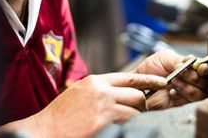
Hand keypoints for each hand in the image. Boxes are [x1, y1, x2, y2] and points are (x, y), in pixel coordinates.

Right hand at [31, 72, 166, 137]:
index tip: (163, 82)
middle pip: (137, 94)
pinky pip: (126, 123)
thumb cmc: (60, 117)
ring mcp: (103, 107)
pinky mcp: (103, 122)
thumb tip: (118, 93)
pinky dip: (127, 127)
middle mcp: (102, 91)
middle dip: (142, 106)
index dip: (149, 79)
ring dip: (135, 119)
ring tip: (125, 125)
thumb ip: (99, 91)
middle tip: (139, 114)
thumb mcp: (79, 94)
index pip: (130, 76)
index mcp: (96, 81)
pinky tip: (119, 129)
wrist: (44, 131)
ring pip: (134, 111)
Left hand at [132, 49, 207, 109]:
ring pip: (201, 93)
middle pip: (207, 82)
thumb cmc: (150, 68)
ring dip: (188, 87)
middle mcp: (192, 80)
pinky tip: (172, 92)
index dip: (207, 69)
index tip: (201, 69)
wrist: (138, 83)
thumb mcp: (165, 57)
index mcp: (190, 67)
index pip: (207, 69)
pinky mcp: (181, 104)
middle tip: (181, 74)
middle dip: (194, 77)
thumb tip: (192, 62)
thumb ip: (180, 59)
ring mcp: (188, 92)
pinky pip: (190, 102)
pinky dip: (182, 96)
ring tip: (174, 82)